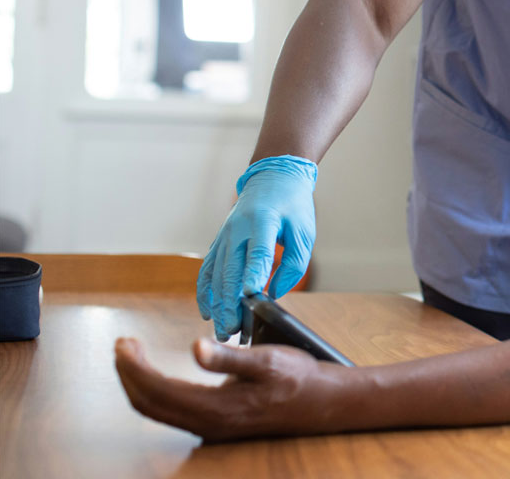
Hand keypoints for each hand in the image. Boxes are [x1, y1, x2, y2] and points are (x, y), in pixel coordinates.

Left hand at [114, 337, 346, 440]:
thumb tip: (195, 348)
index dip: (133, 367)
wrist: (322, 403)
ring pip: (157, 411)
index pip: (157, 390)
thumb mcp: (268, 360)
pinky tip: (157, 374)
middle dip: (129, 374)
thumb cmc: (298, 378)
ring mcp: (209, 429)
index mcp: (215, 410)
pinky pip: (170, 412)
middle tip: (123, 344)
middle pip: (148, 404)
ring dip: (138, 383)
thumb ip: (229, 357)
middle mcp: (206, 425)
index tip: (124, 342)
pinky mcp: (214, 424)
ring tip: (133, 355)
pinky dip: (154, 391)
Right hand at [196, 156, 316, 340]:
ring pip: (215, 275)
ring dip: (216, 304)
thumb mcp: (304, 231)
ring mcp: (224, 236)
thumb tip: (274, 293)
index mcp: (262, 221)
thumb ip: (294, 264)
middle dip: (229, 303)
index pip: (257, 252)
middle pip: (230, 270)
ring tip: (222, 331)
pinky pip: (207, 270)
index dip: (253, 275)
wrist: (273, 178)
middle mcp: (237, 229)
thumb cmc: (292, 206)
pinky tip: (207, 312)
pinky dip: (205, 292)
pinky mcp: (218, 242)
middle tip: (232, 331)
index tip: (250, 297)